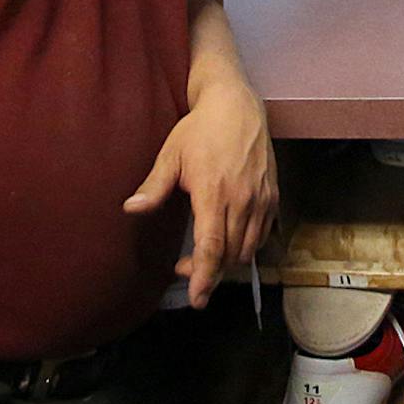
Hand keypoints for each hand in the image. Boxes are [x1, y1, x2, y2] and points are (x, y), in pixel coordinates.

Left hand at [123, 82, 278, 309]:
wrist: (237, 105)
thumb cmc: (200, 129)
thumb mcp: (170, 155)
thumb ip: (154, 187)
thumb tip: (131, 210)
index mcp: (214, 193)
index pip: (212, 248)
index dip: (203, 277)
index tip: (197, 298)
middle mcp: (243, 200)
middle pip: (230, 255)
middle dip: (209, 272)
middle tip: (186, 269)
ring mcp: (262, 199)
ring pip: (248, 248)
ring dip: (228, 261)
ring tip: (205, 257)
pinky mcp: (273, 196)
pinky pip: (263, 235)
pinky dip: (247, 246)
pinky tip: (229, 241)